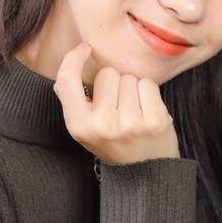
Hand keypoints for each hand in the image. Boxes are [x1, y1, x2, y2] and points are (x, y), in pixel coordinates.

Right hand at [53, 42, 180, 163]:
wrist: (145, 173)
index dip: (74, 58)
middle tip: (118, 106)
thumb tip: (69, 67)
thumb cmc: (113, 142)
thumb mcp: (85, 127)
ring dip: (132, 89)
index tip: (84, 49)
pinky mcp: (154, 121)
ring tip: (134, 111)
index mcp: (79, 126)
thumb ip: (73, 100)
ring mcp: (130, 124)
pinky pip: (148, 84)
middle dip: (114, 83)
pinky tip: (147, 111)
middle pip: (107, 73)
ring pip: (129, 78)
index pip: (67, 80)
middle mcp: (102, 126)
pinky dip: (148, 93)